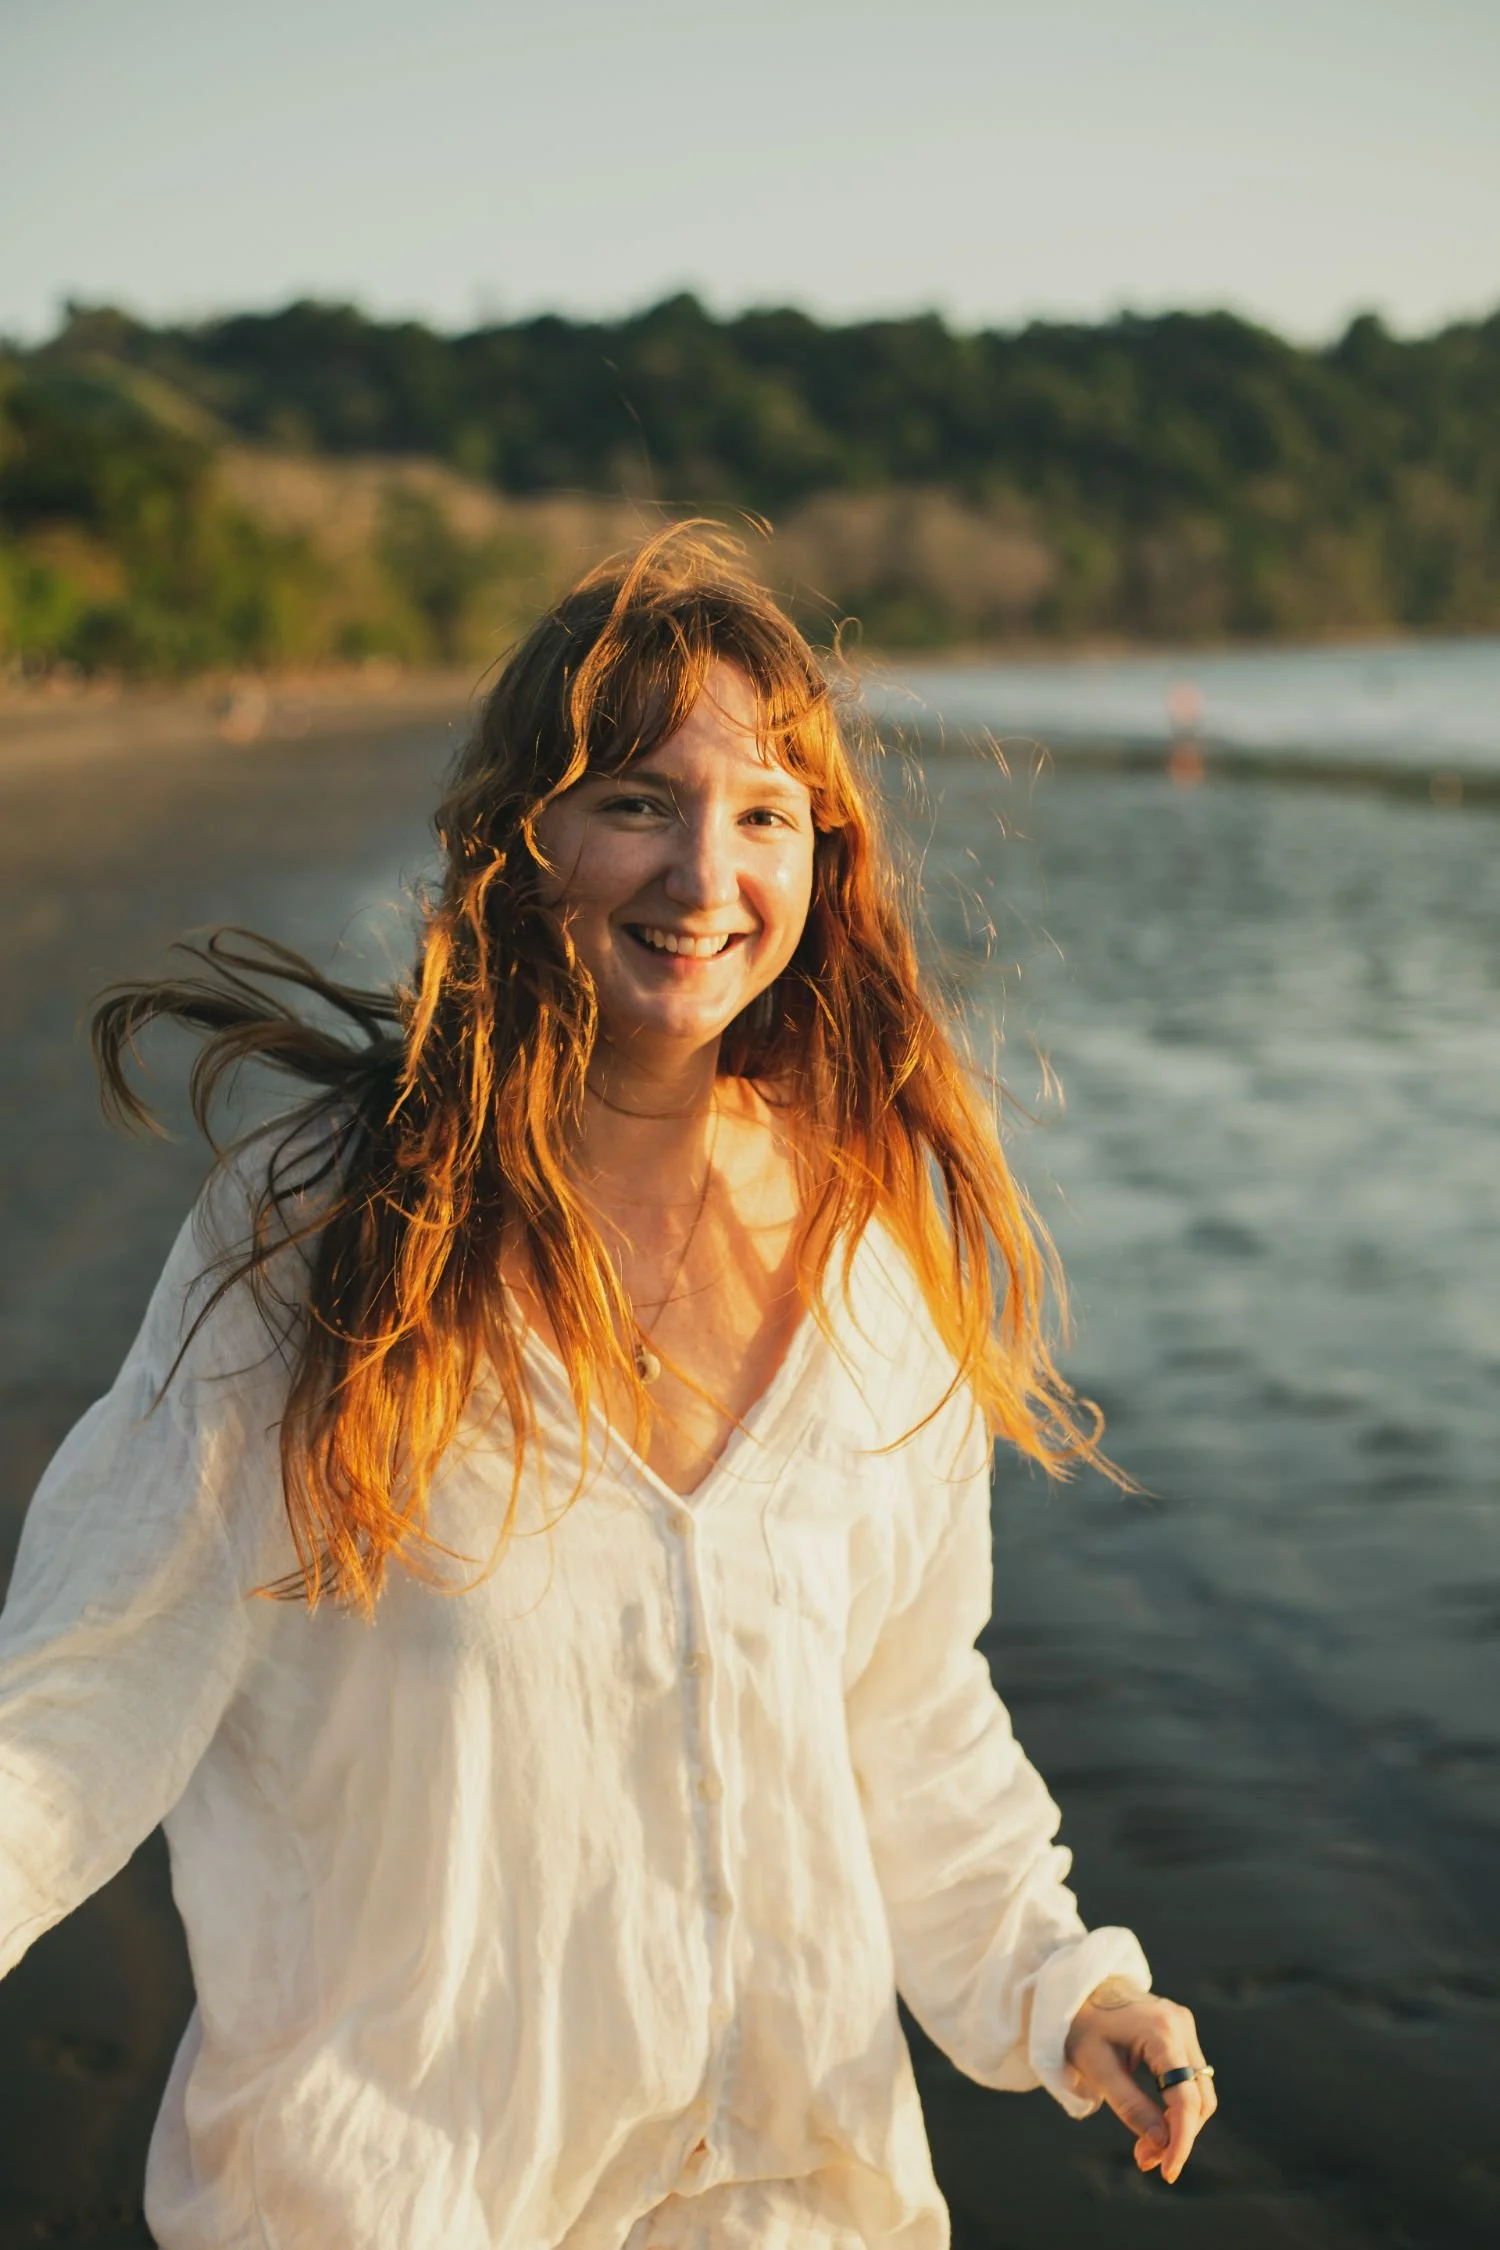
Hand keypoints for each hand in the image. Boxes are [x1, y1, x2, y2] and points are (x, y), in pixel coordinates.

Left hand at [1064, 1976, 1216, 2183]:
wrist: (1077, 1985)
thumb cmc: (1079, 2023)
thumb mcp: (1095, 2067)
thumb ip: (1130, 2106)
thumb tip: (1161, 2145)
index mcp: (1162, 2032)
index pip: (1186, 2099)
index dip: (1182, 2141)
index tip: (1169, 2172)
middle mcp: (1181, 2026)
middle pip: (1199, 2098)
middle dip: (1179, 2136)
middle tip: (1146, 2161)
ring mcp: (1184, 2026)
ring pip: (1199, 2091)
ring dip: (1179, 2124)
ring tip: (1146, 2148)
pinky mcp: (1180, 2031)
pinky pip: (1189, 2077)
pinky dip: (1176, 2105)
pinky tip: (1154, 2122)